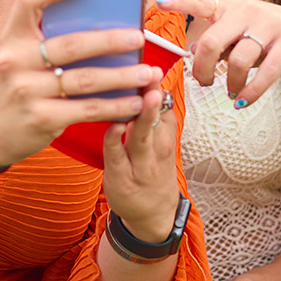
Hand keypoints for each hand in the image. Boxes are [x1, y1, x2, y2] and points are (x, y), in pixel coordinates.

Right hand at [0, 0, 161, 167]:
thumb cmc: (13, 87)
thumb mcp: (17, 56)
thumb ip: (44, 38)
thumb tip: (96, 19)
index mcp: (12, 38)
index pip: (28, 1)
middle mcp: (16, 61)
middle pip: (70, 44)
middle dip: (110, 40)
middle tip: (138, 37)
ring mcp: (28, 91)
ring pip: (86, 79)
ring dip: (122, 76)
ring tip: (148, 72)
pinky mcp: (43, 118)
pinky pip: (87, 109)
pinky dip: (115, 105)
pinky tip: (134, 102)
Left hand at [100, 82, 178, 241]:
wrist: (154, 215)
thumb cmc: (153, 172)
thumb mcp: (162, 144)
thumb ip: (157, 115)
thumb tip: (149, 80)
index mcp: (166, 137)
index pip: (165, 107)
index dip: (158, 86)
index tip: (153, 66)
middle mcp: (157, 149)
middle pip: (157, 118)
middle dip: (153, 97)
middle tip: (152, 75)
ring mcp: (140, 165)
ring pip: (140, 136)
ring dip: (141, 116)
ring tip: (142, 97)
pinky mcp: (121, 178)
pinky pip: (117, 155)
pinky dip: (115, 140)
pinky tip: (113, 125)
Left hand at [155, 0, 280, 104]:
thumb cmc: (269, 37)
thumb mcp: (242, 33)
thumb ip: (220, 40)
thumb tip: (193, 52)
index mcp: (231, 6)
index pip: (199, 0)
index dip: (179, 2)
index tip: (158, 3)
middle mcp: (248, 10)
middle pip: (211, 41)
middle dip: (201, 69)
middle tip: (203, 83)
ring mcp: (270, 24)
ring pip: (237, 60)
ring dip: (229, 83)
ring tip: (230, 92)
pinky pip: (264, 73)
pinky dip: (250, 92)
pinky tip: (243, 101)